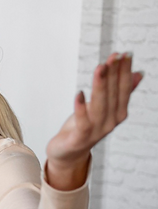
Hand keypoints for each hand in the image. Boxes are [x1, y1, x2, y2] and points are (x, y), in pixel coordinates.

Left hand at [45, 52, 142, 189]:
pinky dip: (81, 108)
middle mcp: (110, 121)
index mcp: (118, 113)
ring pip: (100, 105)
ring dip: (100, 85)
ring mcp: (96, 130)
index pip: (123, 89)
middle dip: (113, 74)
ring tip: (100, 68)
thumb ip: (121, 93)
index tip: (124, 54)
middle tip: (114, 56)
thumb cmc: (84, 127)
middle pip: (113, 94)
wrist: (68, 153)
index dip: (124, 72)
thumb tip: (139, 74)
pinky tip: (79, 93)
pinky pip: (82, 122)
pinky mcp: (80, 137)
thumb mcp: (103, 108)